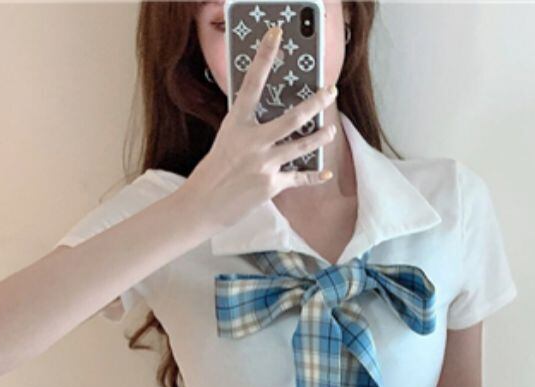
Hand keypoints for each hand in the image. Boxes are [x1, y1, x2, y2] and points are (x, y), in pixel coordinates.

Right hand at [183, 24, 339, 232]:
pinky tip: (326, 173)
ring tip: (330, 130)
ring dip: (321, 136)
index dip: (265, 55)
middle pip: (293, 117)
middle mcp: (253, 141)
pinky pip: (299, 178)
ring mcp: (264, 163)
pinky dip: (315, 177)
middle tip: (331, 91)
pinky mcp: (271, 185)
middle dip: (316, 102)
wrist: (203, 203)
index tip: (276, 34)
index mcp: (238, 123)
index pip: (253, 82)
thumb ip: (249, 125)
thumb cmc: (215, 169)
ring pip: (302, 145)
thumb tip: (272, 117)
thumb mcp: (228, 138)